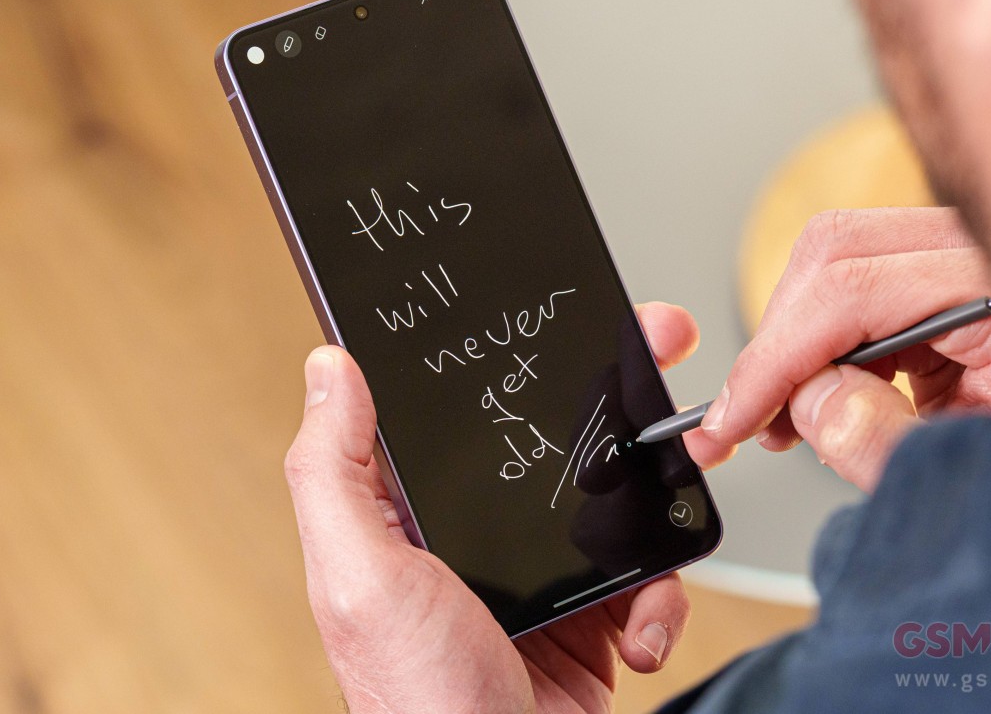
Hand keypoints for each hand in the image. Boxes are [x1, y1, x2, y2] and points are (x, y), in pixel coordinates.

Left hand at [284, 302, 700, 712]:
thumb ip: (335, 474)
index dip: (510, 361)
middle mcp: (478, 542)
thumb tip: (326, 368)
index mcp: (416, 518)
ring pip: (612, 507)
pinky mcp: (588, 622)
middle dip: (611, 405)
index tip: (557, 316)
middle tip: (657, 357)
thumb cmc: (419, 704)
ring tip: (665, 514)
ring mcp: (538, 581)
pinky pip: (643, 581)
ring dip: (649, 509)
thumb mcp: (360, 578)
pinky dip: (659, 600)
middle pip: (552, 446)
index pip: (463, 416)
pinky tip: (638, 630)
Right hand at [688, 208, 990, 491]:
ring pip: (830, 262)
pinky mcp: (937, 272)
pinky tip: (819, 396)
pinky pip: (851, 282)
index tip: (734, 417)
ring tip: (786, 420)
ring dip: (792, 343)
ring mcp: (957, 254)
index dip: (776, 357)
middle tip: (752, 421)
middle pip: (830, 256)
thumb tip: (806, 406)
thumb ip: (891, 444)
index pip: (851, 291)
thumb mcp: (989, 468)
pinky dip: (818, 342)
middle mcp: (980, 253)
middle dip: (776, 345)